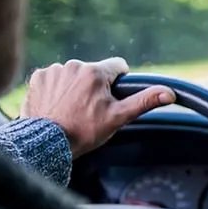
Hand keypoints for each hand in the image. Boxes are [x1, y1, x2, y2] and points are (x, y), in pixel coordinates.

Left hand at [19, 57, 174, 156]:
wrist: (47, 143)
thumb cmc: (84, 132)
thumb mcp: (118, 118)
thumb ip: (144, 101)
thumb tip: (169, 93)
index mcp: (95, 72)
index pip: (117, 67)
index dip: (119, 83)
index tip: (112, 99)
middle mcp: (74, 65)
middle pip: (94, 73)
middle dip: (95, 88)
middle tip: (89, 111)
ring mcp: (54, 71)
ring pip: (73, 75)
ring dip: (74, 88)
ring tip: (71, 110)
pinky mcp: (38, 78)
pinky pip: (53, 79)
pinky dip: (56, 90)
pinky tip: (56, 106)